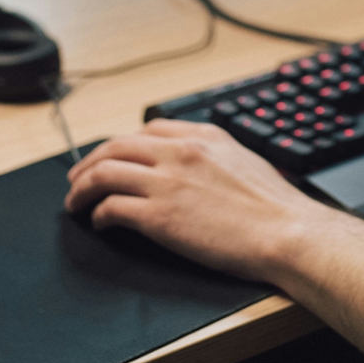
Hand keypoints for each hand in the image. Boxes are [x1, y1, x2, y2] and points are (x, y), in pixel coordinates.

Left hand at [64, 120, 333, 282]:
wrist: (287, 233)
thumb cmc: (276, 208)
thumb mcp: (245, 162)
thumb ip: (215, 156)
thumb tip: (197, 166)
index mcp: (205, 137)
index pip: (148, 129)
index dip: (122, 143)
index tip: (112, 156)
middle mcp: (182, 152)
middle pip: (117, 146)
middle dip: (90, 161)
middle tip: (78, 178)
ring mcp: (168, 181)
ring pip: (104, 172)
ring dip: (82, 188)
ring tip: (76, 202)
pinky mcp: (158, 215)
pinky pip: (111, 207)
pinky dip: (98, 214)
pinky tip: (100, 223)